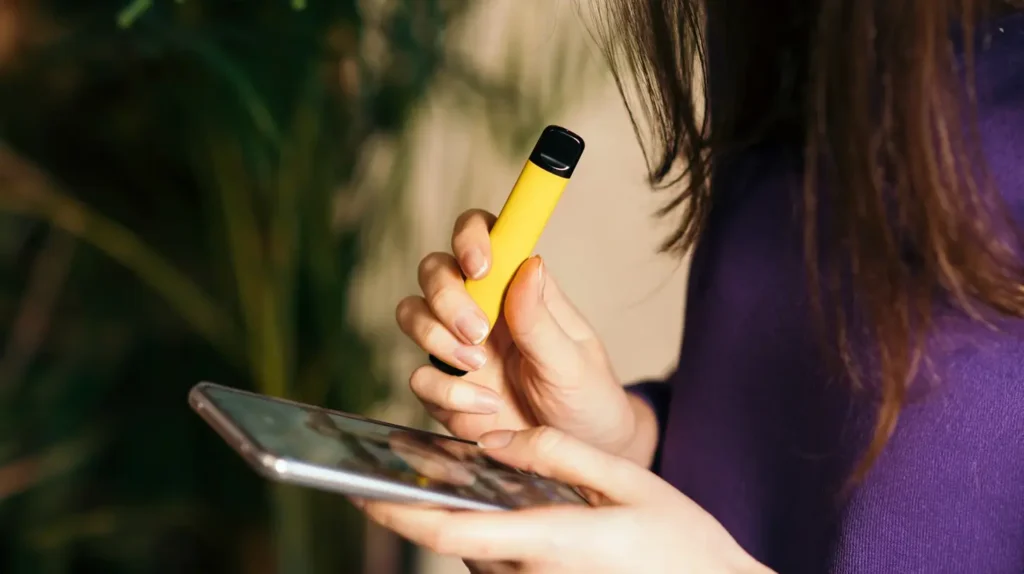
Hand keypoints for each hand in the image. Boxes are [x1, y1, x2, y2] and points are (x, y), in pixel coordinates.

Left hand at [357, 427, 771, 573]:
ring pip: (476, 558)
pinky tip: (491, 508)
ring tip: (443, 480)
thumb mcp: (627, 482)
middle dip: (416, 516)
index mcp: (554, 541)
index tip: (359, 491)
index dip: (398, 515)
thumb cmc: (681, 541)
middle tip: (384, 483)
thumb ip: (559, 454)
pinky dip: (484, 539)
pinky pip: (500, 569)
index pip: (454, 532)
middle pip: (455, 546)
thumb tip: (496, 439)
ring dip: (454, 525)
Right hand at [396, 209, 656, 464]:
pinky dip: (447, 392)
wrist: (580, 457)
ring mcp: (458, 348)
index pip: (484, 234)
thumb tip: (529, 263)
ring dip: (436, 338)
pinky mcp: (445, 390)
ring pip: (412, 314)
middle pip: (435, 270)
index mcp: (518, 288)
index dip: (470, 236)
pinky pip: (419, 378)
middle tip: (477, 332)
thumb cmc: (586, 398)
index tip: (480, 266)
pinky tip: (487, 407)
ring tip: (478, 366)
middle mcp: (482, 309)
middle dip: (446, 296)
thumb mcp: (574, 362)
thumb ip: (541, 319)